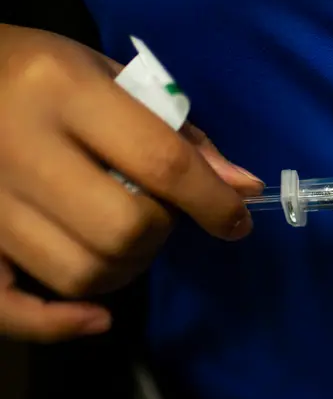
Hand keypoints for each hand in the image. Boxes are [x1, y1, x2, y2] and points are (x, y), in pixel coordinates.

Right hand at [0, 24, 262, 342]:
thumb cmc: (46, 74)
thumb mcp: (116, 82)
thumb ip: (181, 137)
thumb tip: (244, 189)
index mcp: (65, 91)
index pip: (160, 161)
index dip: (213, 201)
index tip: (237, 220)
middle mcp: (19, 146)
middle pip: (122, 227)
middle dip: (161, 230)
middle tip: (158, 212)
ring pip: (78, 272)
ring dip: (126, 268)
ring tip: (126, 239)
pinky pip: (9, 308)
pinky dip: (59, 324)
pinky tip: (96, 318)